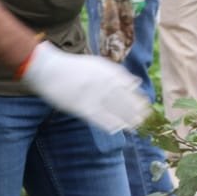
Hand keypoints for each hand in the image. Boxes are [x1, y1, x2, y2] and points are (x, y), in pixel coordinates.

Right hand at [20, 41, 149, 132]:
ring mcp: (93, 96)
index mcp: (108, 73)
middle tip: (144, 121)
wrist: (50, 70)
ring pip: (115, 111)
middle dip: (135, 112)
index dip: (138, 100)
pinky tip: (118, 130)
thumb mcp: (99, 65)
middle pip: (124, 101)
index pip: (129, 89)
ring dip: (126, 120)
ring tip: (135, 128)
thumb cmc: (74, 68)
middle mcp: (103, 84)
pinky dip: (110, 124)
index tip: (146, 107)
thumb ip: (118, 74)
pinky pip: (100, 118)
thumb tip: (136, 82)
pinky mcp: (82, 107)